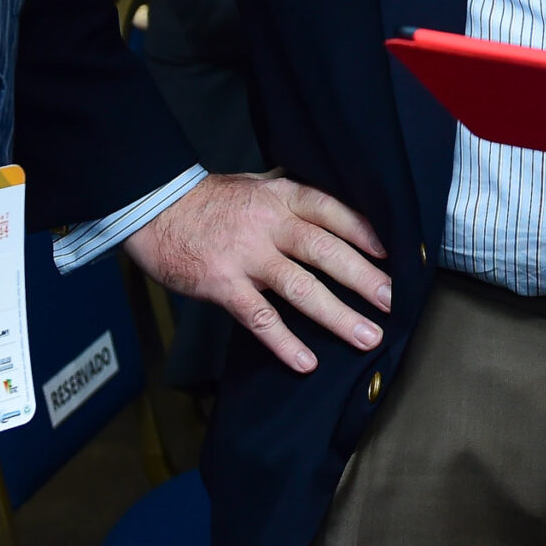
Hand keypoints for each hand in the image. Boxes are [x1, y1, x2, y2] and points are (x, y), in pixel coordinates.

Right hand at [123, 171, 391, 373]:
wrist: (154, 208)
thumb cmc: (207, 199)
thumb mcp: (254, 183)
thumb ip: (288, 194)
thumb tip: (327, 205)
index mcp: (280, 197)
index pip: (331, 211)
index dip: (362, 231)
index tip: (390, 253)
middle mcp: (269, 224)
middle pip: (325, 251)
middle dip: (362, 278)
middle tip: (392, 302)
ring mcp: (247, 256)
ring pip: (301, 288)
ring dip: (337, 315)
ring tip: (366, 336)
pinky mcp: (223, 285)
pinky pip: (260, 318)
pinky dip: (284, 342)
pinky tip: (306, 361)